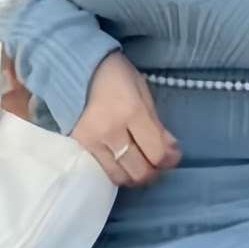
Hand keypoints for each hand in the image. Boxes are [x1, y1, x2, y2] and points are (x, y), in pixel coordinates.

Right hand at [71, 53, 180, 188]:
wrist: (75, 69)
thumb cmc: (116, 77)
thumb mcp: (142, 93)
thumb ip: (156, 125)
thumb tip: (170, 152)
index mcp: (131, 111)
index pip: (156, 152)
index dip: (169, 159)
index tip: (172, 155)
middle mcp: (110, 130)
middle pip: (139, 171)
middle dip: (154, 171)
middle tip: (156, 162)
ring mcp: (91, 142)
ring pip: (120, 177)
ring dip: (135, 175)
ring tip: (139, 164)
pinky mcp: (78, 147)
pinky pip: (102, 172)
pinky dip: (117, 172)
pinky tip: (122, 163)